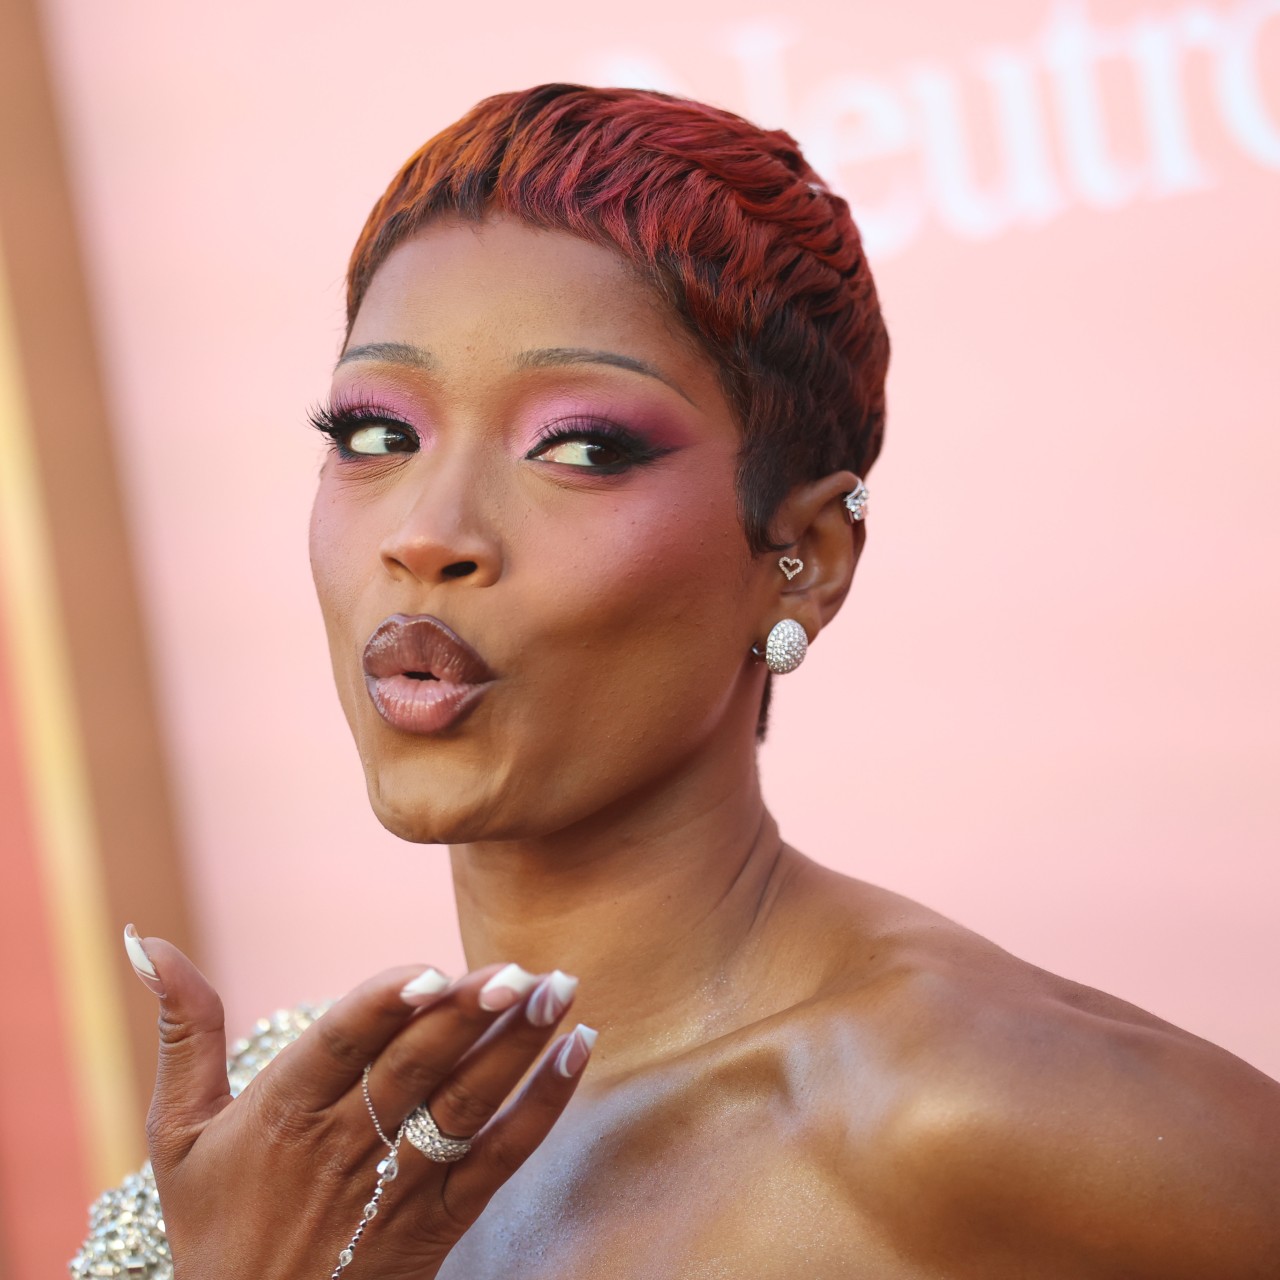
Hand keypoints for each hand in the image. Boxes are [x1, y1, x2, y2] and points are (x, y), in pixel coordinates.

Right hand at [124, 926, 592, 1278]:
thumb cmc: (215, 1222)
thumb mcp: (177, 1132)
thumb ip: (183, 1029)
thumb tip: (148, 938)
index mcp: (282, 1111)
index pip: (341, 1045)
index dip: (388, 1007)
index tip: (434, 972)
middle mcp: (345, 1144)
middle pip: (417, 1069)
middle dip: (471, 1017)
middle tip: (520, 971)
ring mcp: (399, 1185)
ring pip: (467, 1105)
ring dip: (520, 1047)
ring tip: (560, 991)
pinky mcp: (442, 1221)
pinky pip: (503, 1157)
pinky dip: (545, 1104)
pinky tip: (579, 1048)